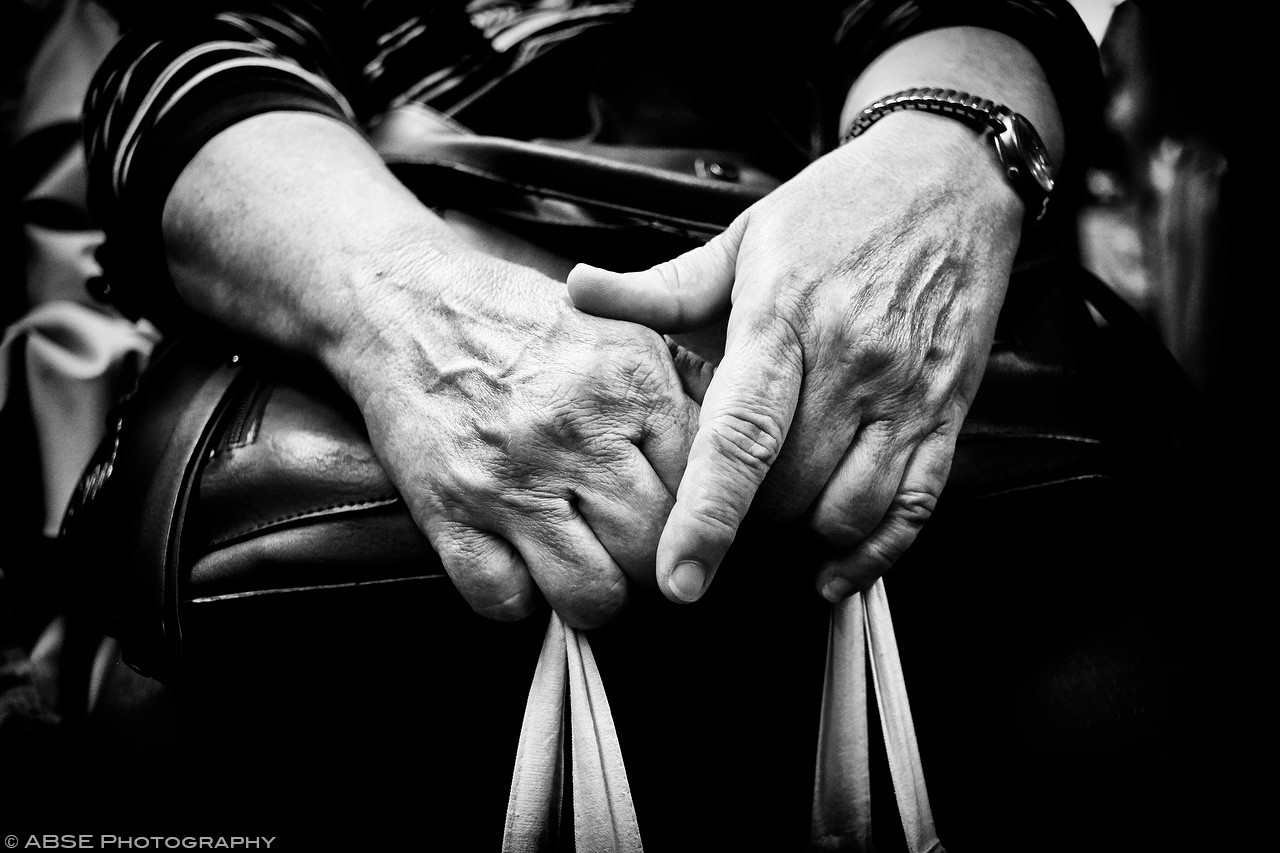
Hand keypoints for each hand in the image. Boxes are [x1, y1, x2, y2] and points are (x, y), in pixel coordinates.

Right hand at [342, 247, 699, 628]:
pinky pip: (504, 601)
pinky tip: (522, 562)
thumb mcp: (619, 325)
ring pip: (591, 594)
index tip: (681, 519)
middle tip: (633, 547)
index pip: (703, 489)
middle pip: (653, 549)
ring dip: (595, 593)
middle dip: (652, 561)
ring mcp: (508, 479)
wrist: (406, 303)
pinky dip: (518, 597)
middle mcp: (575, 432)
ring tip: (586, 563)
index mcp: (630, 382)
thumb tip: (740, 447)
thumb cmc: (522, 319)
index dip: (698, 515)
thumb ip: (681, 385)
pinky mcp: (448, 513)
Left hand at [567, 114, 1023, 602]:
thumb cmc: (836, 210)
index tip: (679, 578)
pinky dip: (872, 554)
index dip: (707, 516)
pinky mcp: (948, 410)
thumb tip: (578, 292)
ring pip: (850, 509)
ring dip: (803, 535)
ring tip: (776, 513)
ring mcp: (906, 392)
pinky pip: (914, 508)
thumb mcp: (745, 236)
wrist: (949, 178)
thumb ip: (663, 287)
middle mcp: (851, 362)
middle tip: (722, 501)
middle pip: (790, 488)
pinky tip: (834, 566)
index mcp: (785, 318)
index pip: (741, 435)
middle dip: (747, 519)